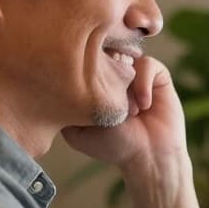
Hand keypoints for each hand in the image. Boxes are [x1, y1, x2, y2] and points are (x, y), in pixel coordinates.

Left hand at [62, 55, 187, 174]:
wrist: (150, 155)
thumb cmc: (113, 145)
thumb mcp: (76, 129)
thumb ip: (63, 104)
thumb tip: (52, 77)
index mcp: (93, 84)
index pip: (81, 59)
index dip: (83, 70)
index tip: (90, 95)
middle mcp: (113, 75)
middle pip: (103, 52)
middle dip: (106, 76)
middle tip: (112, 103)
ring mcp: (134, 73)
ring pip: (124, 57)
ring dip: (125, 85)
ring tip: (130, 112)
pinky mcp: (156, 74)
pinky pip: (147, 64)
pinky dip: (143, 85)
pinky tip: (144, 106)